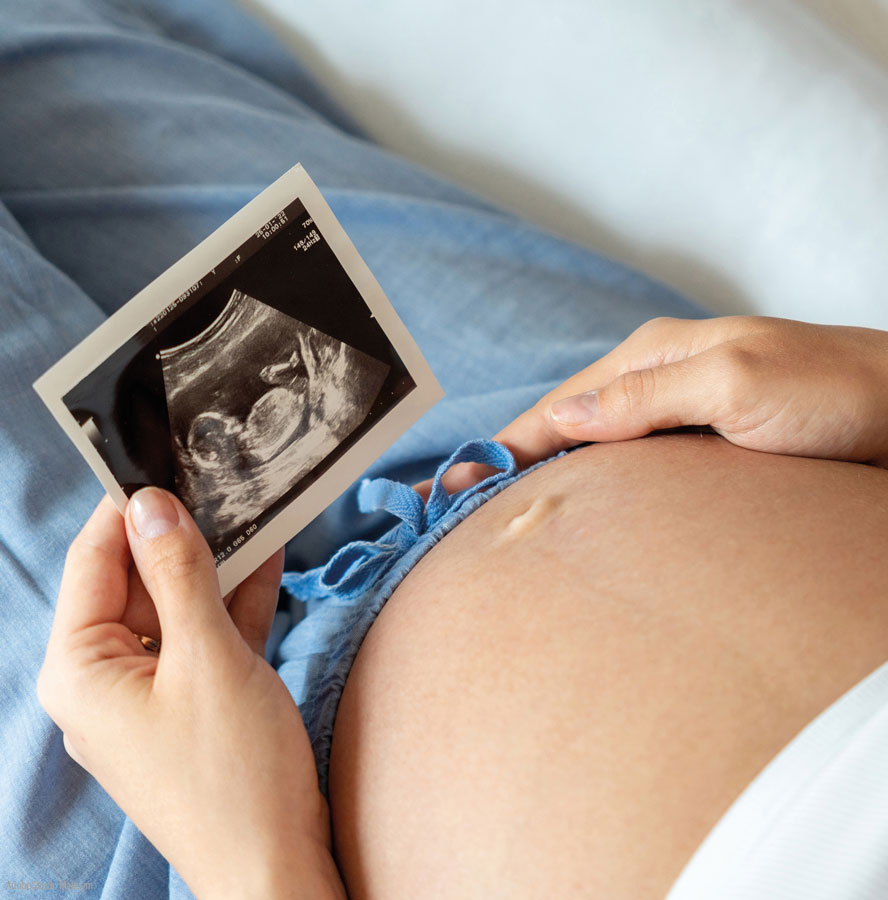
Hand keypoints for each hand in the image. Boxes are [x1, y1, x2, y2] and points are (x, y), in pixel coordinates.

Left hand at [37, 490, 344, 898]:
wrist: (275, 866)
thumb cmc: (235, 772)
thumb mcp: (209, 659)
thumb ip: (180, 576)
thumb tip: (153, 504)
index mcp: (81, 670)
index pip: (94, 563)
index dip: (127, 507)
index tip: (165, 455)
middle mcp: (103, 682)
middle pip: (135, 584)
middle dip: (180, 535)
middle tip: (223, 478)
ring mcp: (148, 697)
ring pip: (174, 610)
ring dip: (214, 567)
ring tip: (253, 510)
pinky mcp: (190, 709)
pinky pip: (202, 642)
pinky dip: (231, 607)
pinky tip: (267, 563)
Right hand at [426, 316, 887, 495]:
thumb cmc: (836, 395)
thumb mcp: (738, 386)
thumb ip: (647, 397)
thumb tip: (561, 417)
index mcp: (656, 355)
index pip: (558, 408)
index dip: (502, 449)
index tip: (450, 493)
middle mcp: (664, 379)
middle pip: (570, 426)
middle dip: (518, 465)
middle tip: (463, 520)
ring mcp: (689, 413)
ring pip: (602, 449)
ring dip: (559, 480)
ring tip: (512, 524)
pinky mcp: (715, 445)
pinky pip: (640, 467)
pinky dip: (605, 489)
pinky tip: (595, 519)